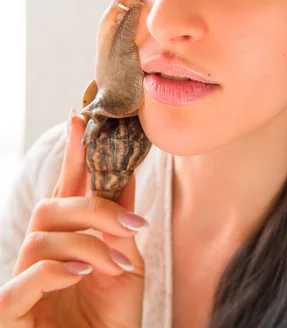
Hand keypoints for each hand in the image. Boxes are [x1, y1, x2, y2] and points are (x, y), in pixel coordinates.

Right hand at [0, 110, 146, 327]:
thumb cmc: (111, 321)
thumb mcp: (126, 265)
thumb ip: (120, 223)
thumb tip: (127, 173)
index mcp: (66, 241)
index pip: (65, 190)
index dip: (71, 155)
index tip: (80, 119)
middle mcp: (40, 256)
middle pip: (51, 206)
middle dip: (94, 208)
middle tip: (133, 223)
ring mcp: (23, 283)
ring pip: (41, 238)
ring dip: (87, 245)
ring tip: (118, 263)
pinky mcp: (10, 311)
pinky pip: (23, 279)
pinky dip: (55, 270)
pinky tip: (82, 272)